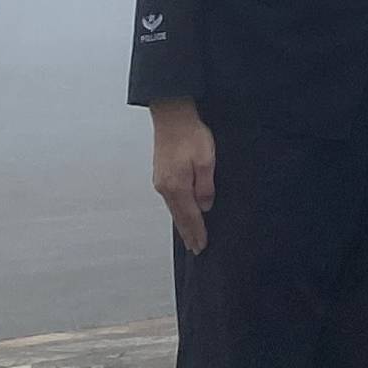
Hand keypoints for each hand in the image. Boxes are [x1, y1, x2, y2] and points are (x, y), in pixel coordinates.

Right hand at [149, 100, 214, 254]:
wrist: (172, 117)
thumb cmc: (191, 136)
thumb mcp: (207, 160)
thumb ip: (205, 186)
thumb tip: (205, 207)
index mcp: (177, 187)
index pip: (190, 216)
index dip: (197, 232)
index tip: (202, 246)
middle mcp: (165, 188)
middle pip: (179, 216)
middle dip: (188, 233)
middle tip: (196, 249)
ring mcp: (161, 182)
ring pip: (173, 209)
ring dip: (182, 224)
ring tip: (190, 237)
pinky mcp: (161, 175)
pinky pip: (170, 200)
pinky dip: (177, 211)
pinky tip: (181, 214)